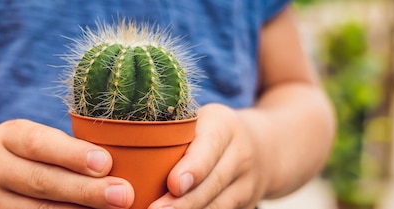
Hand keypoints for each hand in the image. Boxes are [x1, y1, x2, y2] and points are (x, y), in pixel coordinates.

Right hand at [0, 119, 134, 208]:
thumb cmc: (37, 160)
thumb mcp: (44, 144)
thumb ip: (73, 151)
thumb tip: (117, 166)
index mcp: (7, 137)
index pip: (38, 144)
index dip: (72, 154)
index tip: (106, 163)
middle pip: (42, 181)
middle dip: (86, 190)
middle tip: (123, 194)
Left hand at [149, 104, 268, 208]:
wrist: (264, 146)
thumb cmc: (212, 131)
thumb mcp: (199, 119)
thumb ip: (173, 130)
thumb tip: (129, 148)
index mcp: (223, 126)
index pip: (209, 147)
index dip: (193, 168)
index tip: (173, 184)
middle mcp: (241, 154)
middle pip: (212, 183)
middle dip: (184, 202)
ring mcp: (248, 182)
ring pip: (219, 205)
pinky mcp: (250, 203)